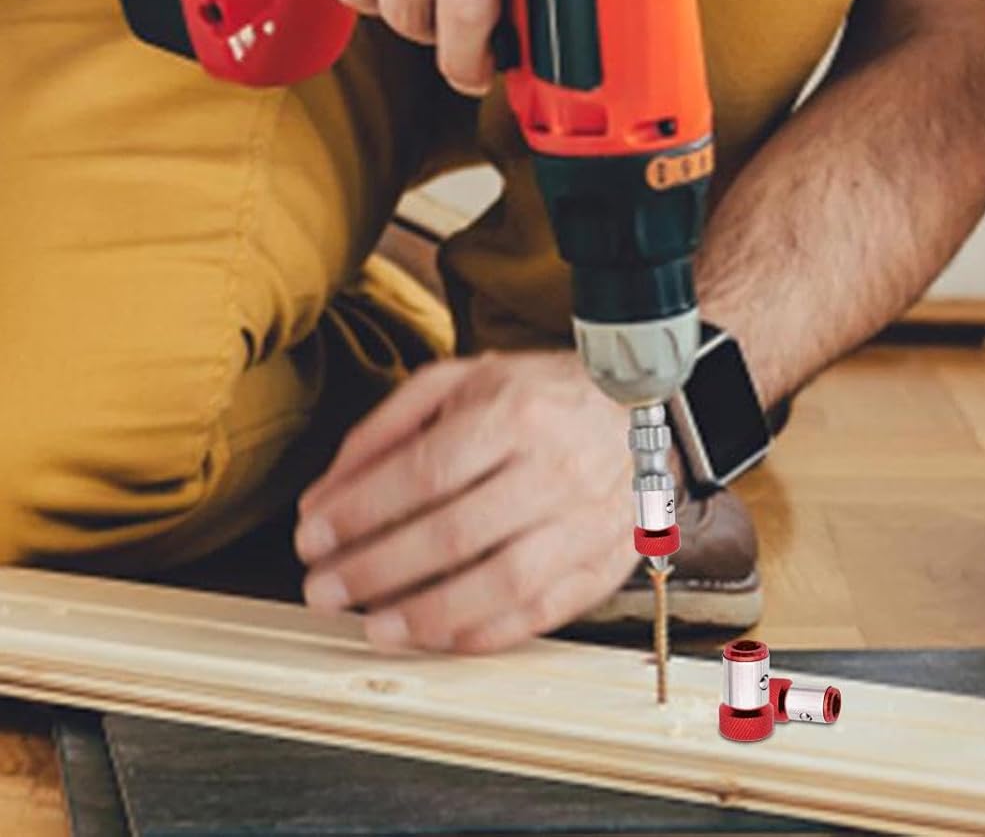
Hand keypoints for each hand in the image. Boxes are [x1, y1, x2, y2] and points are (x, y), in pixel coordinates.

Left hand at [293, 353, 638, 652]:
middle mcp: (555, 467)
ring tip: (373, 626)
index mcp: (515, 411)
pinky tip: (438, 636)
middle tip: (323, 590)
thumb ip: (389, 428)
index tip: (311, 538)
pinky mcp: (606, 562)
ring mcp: (586, 520)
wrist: (640, 411)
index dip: (359, 511)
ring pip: (500, 583)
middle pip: (453, 533)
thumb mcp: (462, 381)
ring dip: (426, 616)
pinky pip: (543, 613)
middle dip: (374, 569)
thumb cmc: (539, 396)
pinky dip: (485, 634)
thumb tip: (325, 496)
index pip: (424, 470)